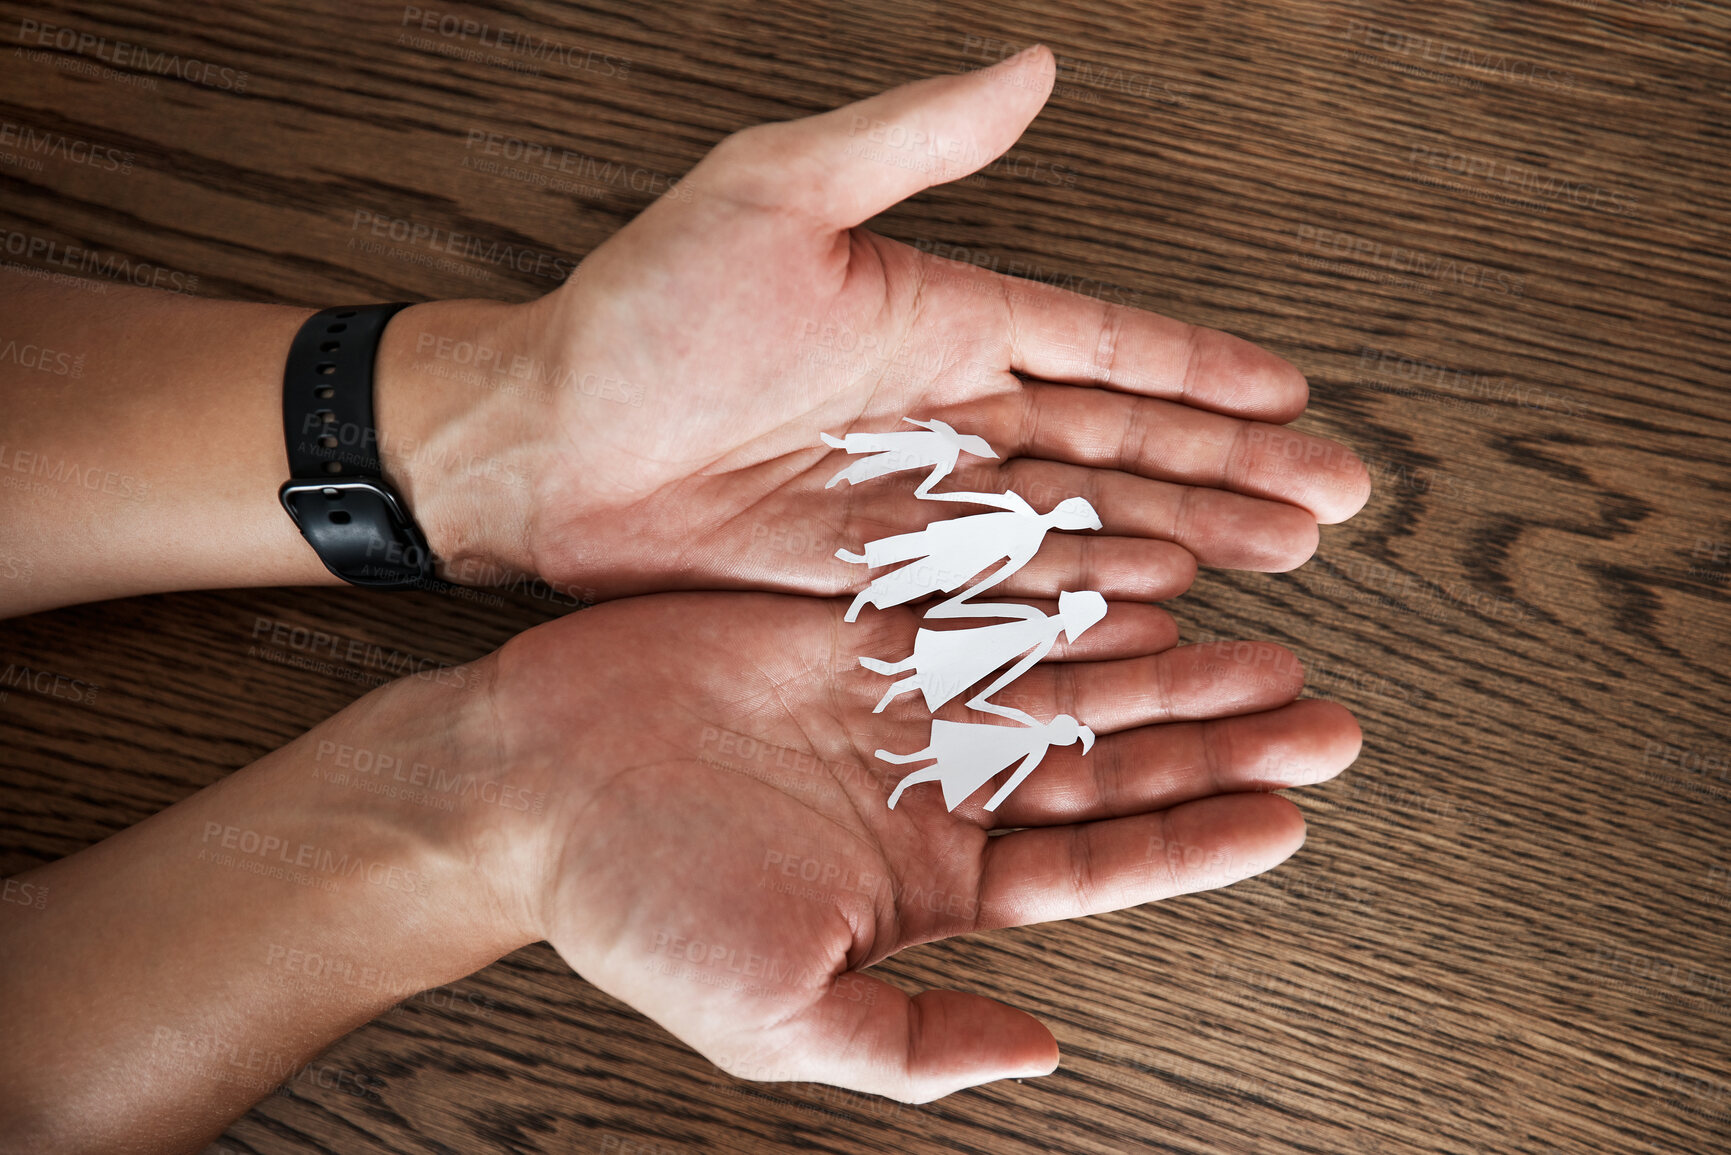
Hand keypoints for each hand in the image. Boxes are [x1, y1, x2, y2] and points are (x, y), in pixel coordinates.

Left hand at [382, 47, 1370, 599]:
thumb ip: (914, 138)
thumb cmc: (646, 308)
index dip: (1203, 368)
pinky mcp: (876, 575)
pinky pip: (1002, 590)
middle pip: (1121, 443)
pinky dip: (1084, 600)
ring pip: (1081, 520)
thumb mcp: (777, 191)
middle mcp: (947, 415)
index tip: (1294, 390)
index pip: (1106, 345)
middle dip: (1231, 468)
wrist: (547, 443)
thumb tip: (1032, 67)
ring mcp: (918, 501)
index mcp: (941, 318)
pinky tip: (1161, 610)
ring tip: (1278, 553)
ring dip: (1185, 535)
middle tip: (1332, 499)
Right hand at [483, 592, 1361, 1100]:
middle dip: (1214, 743)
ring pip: (1063, 677)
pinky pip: (982, 602)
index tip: (1288, 817)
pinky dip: (1063, 594)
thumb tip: (1044, 1054)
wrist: (527, 782)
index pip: (1094, 864)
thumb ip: (914, 1039)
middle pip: (1105, 762)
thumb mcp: (777, 1015)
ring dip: (1164, 666)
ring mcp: (899, 701)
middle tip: (1321, 716)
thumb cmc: (637, 908)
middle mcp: (932, 789)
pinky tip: (1145, 583)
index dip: (1194, 842)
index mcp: (929, 884)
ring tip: (1264, 647)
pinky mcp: (856, 624)